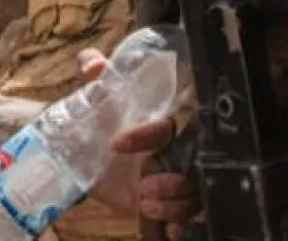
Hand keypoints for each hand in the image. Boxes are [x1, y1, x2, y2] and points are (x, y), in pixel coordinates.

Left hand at [77, 48, 201, 236]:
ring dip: (174, 205)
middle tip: (144, 187)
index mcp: (159, 127)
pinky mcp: (171, 204)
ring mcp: (176, 180)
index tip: (117, 142)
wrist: (92, 163)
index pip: (167, 127)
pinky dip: (182, 224)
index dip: (147, 135)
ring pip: (195, 194)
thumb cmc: (100, 123)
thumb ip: (92, 71)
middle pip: (195, 166)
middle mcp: (175, 153)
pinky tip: (170, 231)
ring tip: (145, 203)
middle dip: (176, 181)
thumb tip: (93, 63)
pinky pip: (192, 216)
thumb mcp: (94, 100)